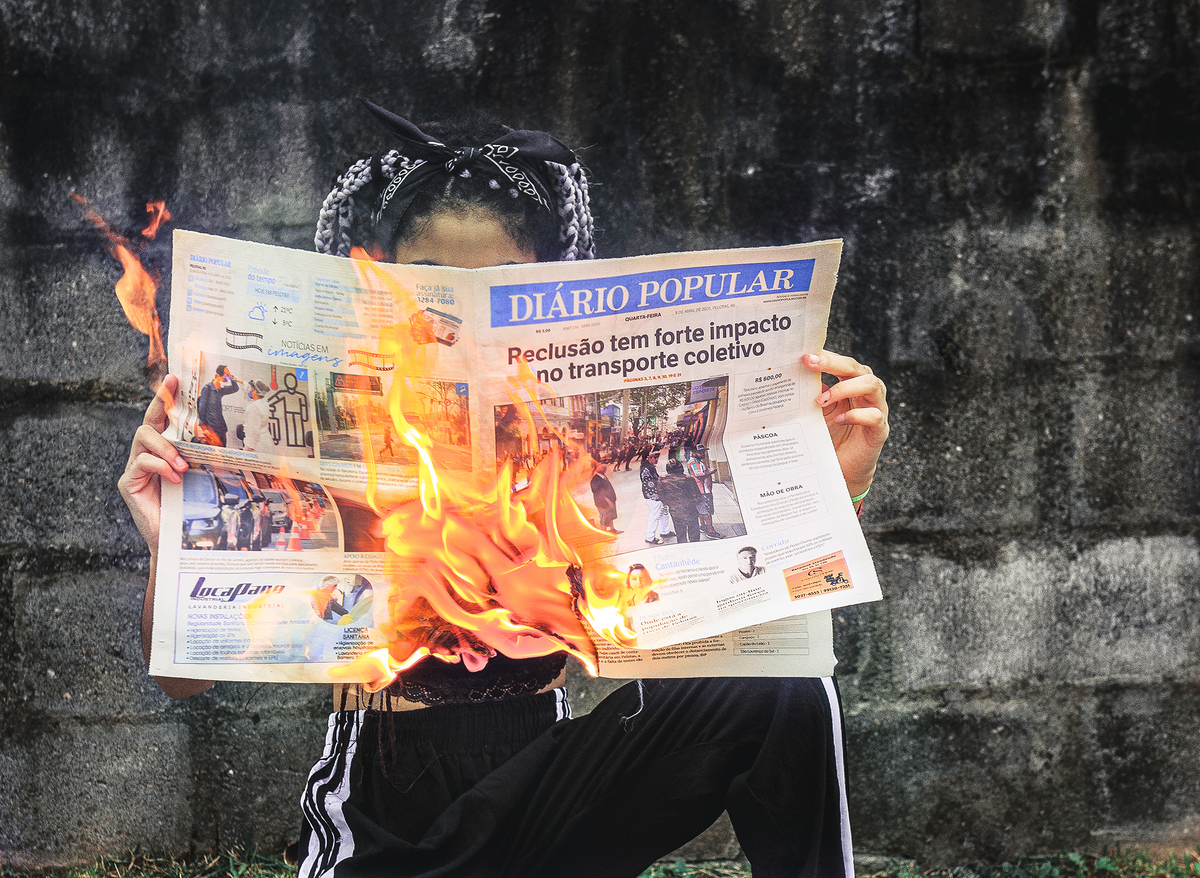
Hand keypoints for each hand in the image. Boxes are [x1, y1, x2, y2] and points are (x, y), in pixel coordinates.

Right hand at [118, 374, 188, 554]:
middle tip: (172, 389)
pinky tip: (174, 477)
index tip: (174, 378)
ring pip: (143, 438)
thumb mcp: (201, 477)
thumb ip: (203, 458)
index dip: (165, 398)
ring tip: (182, 464)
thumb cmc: (191, 509)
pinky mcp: (128, 484)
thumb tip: (231, 440)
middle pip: (148, 422)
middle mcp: (146, 455)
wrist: (176, 541)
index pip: (162, 419)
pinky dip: (159, 466)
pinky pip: (140, 464)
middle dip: (159, 403)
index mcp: (164, 451)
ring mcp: (134, 469)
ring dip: (165, 447)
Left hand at [803, 350, 889, 497]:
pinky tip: (840, 420)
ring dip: (845, 388)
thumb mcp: (816, 412)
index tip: (804, 355)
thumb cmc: (830, 435)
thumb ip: (810, 394)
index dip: (826, 357)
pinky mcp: (880, 430)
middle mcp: (867, 393)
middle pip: (858, 368)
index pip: (843, 363)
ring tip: (822, 399)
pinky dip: (857, 415)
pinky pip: (875, 416)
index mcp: (852, 384)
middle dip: (833, 363)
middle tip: (810, 363)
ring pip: (872, 385)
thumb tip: (790, 376)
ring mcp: (877, 409)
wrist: (842, 469)